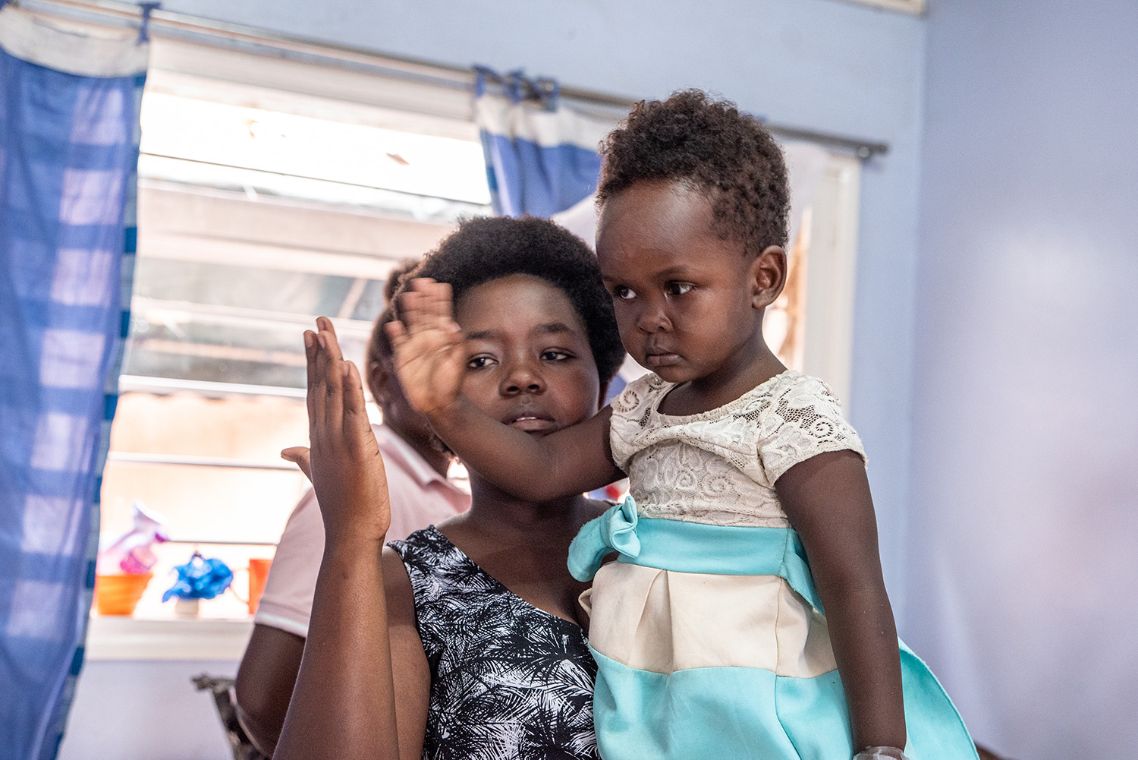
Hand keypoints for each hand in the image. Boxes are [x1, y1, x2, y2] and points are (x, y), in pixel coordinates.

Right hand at [299, 317, 390, 546]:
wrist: (350, 536)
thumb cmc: (343, 508)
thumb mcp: (320, 476)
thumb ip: (304, 459)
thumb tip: (286, 450)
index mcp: (319, 437)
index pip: (315, 392)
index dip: (313, 363)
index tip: (311, 336)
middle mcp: (324, 434)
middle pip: (320, 384)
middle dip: (319, 351)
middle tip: (317, 321)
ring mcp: (337, 440)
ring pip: (333, 391)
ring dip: (330, 359)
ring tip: (327, 331)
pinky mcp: (356, 448)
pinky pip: (353, 411)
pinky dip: (350, 387)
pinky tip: (347, 364)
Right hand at [384, 278, 464, 415]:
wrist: (439, 403)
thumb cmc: (452, 383)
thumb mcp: (458, 363)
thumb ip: (456, 344)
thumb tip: (452, 325)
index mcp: (443, 336)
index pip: (441, 313)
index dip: (440, 299)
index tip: (440, 284)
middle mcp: (428, 337)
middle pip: (425, 312)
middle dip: (424, 297)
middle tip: (422, 281)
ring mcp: (415, 345)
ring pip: (411, 322)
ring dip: (410, 309)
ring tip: (409, 295)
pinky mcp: (403, 356)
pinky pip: (398, 342)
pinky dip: (396, 334)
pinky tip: (394, 325)